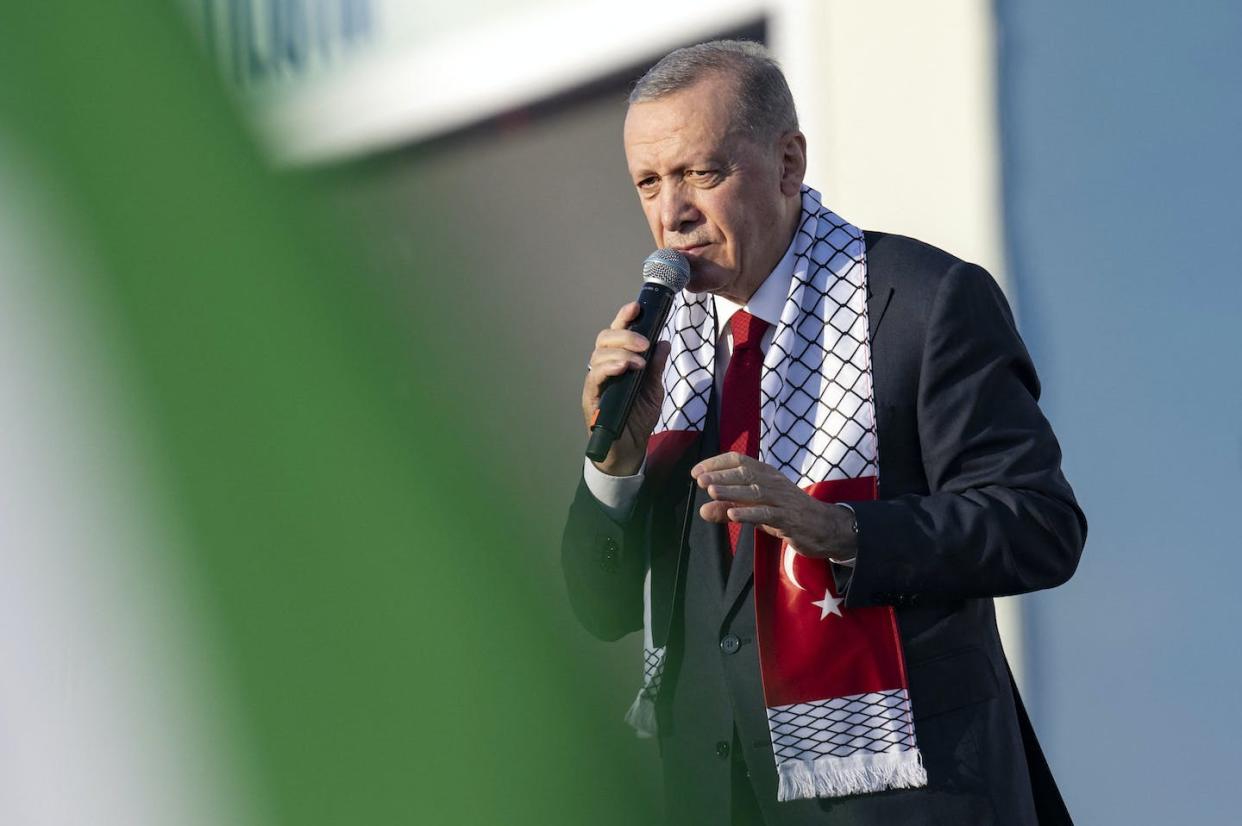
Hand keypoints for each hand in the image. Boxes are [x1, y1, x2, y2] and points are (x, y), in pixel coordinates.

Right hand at [582, 302, 670, 475]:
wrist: (629, 449)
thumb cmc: (637, 418)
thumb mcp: (654, 389)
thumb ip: (656, 366)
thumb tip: (663, 341)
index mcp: (618, 361)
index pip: (617, 334)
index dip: (624, 317)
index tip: (636, 306)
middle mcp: (604, 368)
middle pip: (604, 339)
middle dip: (624, 334)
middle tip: (644, 342)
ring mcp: (596, 382)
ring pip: (599, 355)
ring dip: (621, 352)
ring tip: (639, 360)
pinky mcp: (591, 398)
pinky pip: (595, 377)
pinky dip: (610, 368)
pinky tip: (624, 368)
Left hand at [691, 452, 857, 560]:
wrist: (824, 526)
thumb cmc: (786, 513)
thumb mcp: (756, 508)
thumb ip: (729, 507)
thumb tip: (702, 510)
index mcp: (767, 474)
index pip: (740, 461)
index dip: (717, 463)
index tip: (696, 471)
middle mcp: (774, 483)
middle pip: (746, 474)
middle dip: (722, 476)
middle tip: (700, 481)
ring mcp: (783, 500)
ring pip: (755, 492)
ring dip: (732, 491)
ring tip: (711, 492)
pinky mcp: (789, 519)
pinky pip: (768, 514)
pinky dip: (749, 513)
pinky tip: (733, 514)